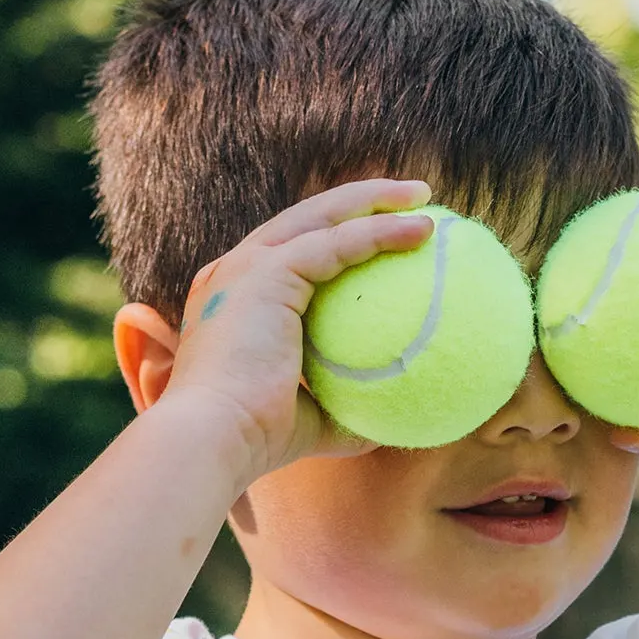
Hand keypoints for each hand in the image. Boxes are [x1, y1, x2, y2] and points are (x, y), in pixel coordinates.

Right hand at [145, 178, 437, 481]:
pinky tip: (423, 232)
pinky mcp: (267, 270)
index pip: (294, 252)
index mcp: (239, 299)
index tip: (383, 236)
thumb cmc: (257, 441)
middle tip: (413, 199)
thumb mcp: (309, 423)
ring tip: (424, 197)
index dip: (338, 235)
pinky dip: (381, 232)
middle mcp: (238, 271)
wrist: (214, 437)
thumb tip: (387, 421)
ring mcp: (249, 265)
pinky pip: (339, 242)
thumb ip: (343, 412)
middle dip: (360, 200)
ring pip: (323, 215)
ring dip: (376, 200)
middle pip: (308, 218)